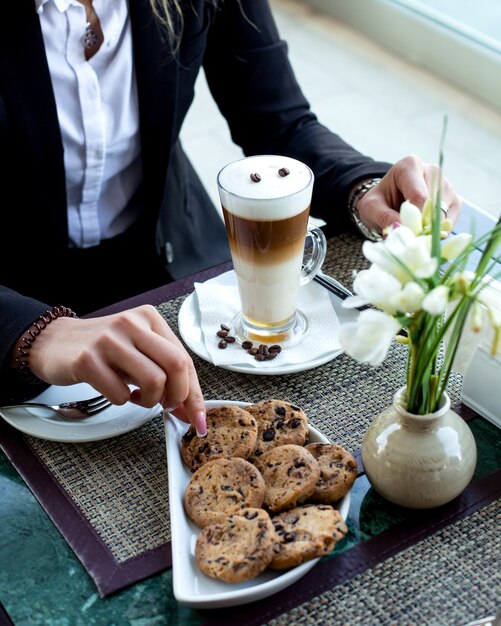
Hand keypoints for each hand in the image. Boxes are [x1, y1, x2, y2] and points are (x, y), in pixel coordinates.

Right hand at [16, 304, 206, 434]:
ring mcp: (109, 340)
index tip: (198, 419)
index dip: (195, 393)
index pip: (184, 358)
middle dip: (177, 396)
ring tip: (138, 397)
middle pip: (176, 365)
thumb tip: (191, 409)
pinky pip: (121, 393)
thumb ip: (165, 372)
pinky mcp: (87, 359)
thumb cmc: (103, 350)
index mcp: (149, 319)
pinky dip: (123, 401)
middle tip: (166, 406)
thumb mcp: (138, 351)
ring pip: (154, 380)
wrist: (53, 342)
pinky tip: (115, 390)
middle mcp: (132, 324)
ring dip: (150, 401)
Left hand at [356, 155, 461, 235]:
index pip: (419, 195)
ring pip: (444, 214)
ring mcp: (446, 185)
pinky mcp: (453, 200)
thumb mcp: (371, 208)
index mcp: (410, 166)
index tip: (407, 233)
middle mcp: (432, 171)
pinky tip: (424, 231)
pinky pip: (451, 220)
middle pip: (434, 205)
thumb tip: (401, 229)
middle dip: (422, 226)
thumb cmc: (378, 202)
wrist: (386, 201)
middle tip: (408, 237)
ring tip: (413, 232)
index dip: (415, 219)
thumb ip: (384, 217)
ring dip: (430, 229)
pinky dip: (438, 231)